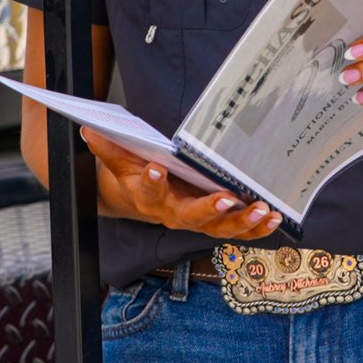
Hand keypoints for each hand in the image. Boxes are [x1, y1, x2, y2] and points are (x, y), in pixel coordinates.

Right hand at [81, 128, 282, 238]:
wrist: (143, 202)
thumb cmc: (136, 177)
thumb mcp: (121, 162)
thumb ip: (110, 148)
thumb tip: (88, 130)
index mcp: (150, 197)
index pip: (148, 190)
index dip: (150, 181)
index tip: (155, 169)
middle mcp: (176, 214)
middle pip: (192, 217)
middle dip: (209, 210)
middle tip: (226, 199)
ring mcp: (199, 222)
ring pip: (220, 228)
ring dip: (243, 222)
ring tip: (261, 210)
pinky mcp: (218, 224)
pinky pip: (239, 231)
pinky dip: (257, 229)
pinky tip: (274, 217)